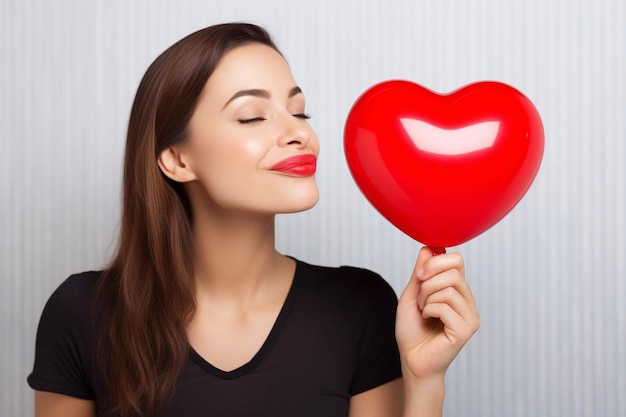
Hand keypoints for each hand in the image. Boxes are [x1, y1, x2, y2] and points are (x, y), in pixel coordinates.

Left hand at [395, 247, 479, 382]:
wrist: (411, 359)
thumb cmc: (412, 330)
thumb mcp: (411, 295)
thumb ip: (420, 272)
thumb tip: (430, 247)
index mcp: (457, 290)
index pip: (456, 259)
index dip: (435, 261)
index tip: (420, 275)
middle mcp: (467, 300)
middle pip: (453, 270)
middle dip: (427, 281)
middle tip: (420, 299)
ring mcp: (470, 315)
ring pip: (448, 287)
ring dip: (426, 298)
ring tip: (424, 312)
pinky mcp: (466, 328)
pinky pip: (445, 305)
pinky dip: (429, 310)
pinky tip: (429, 320)